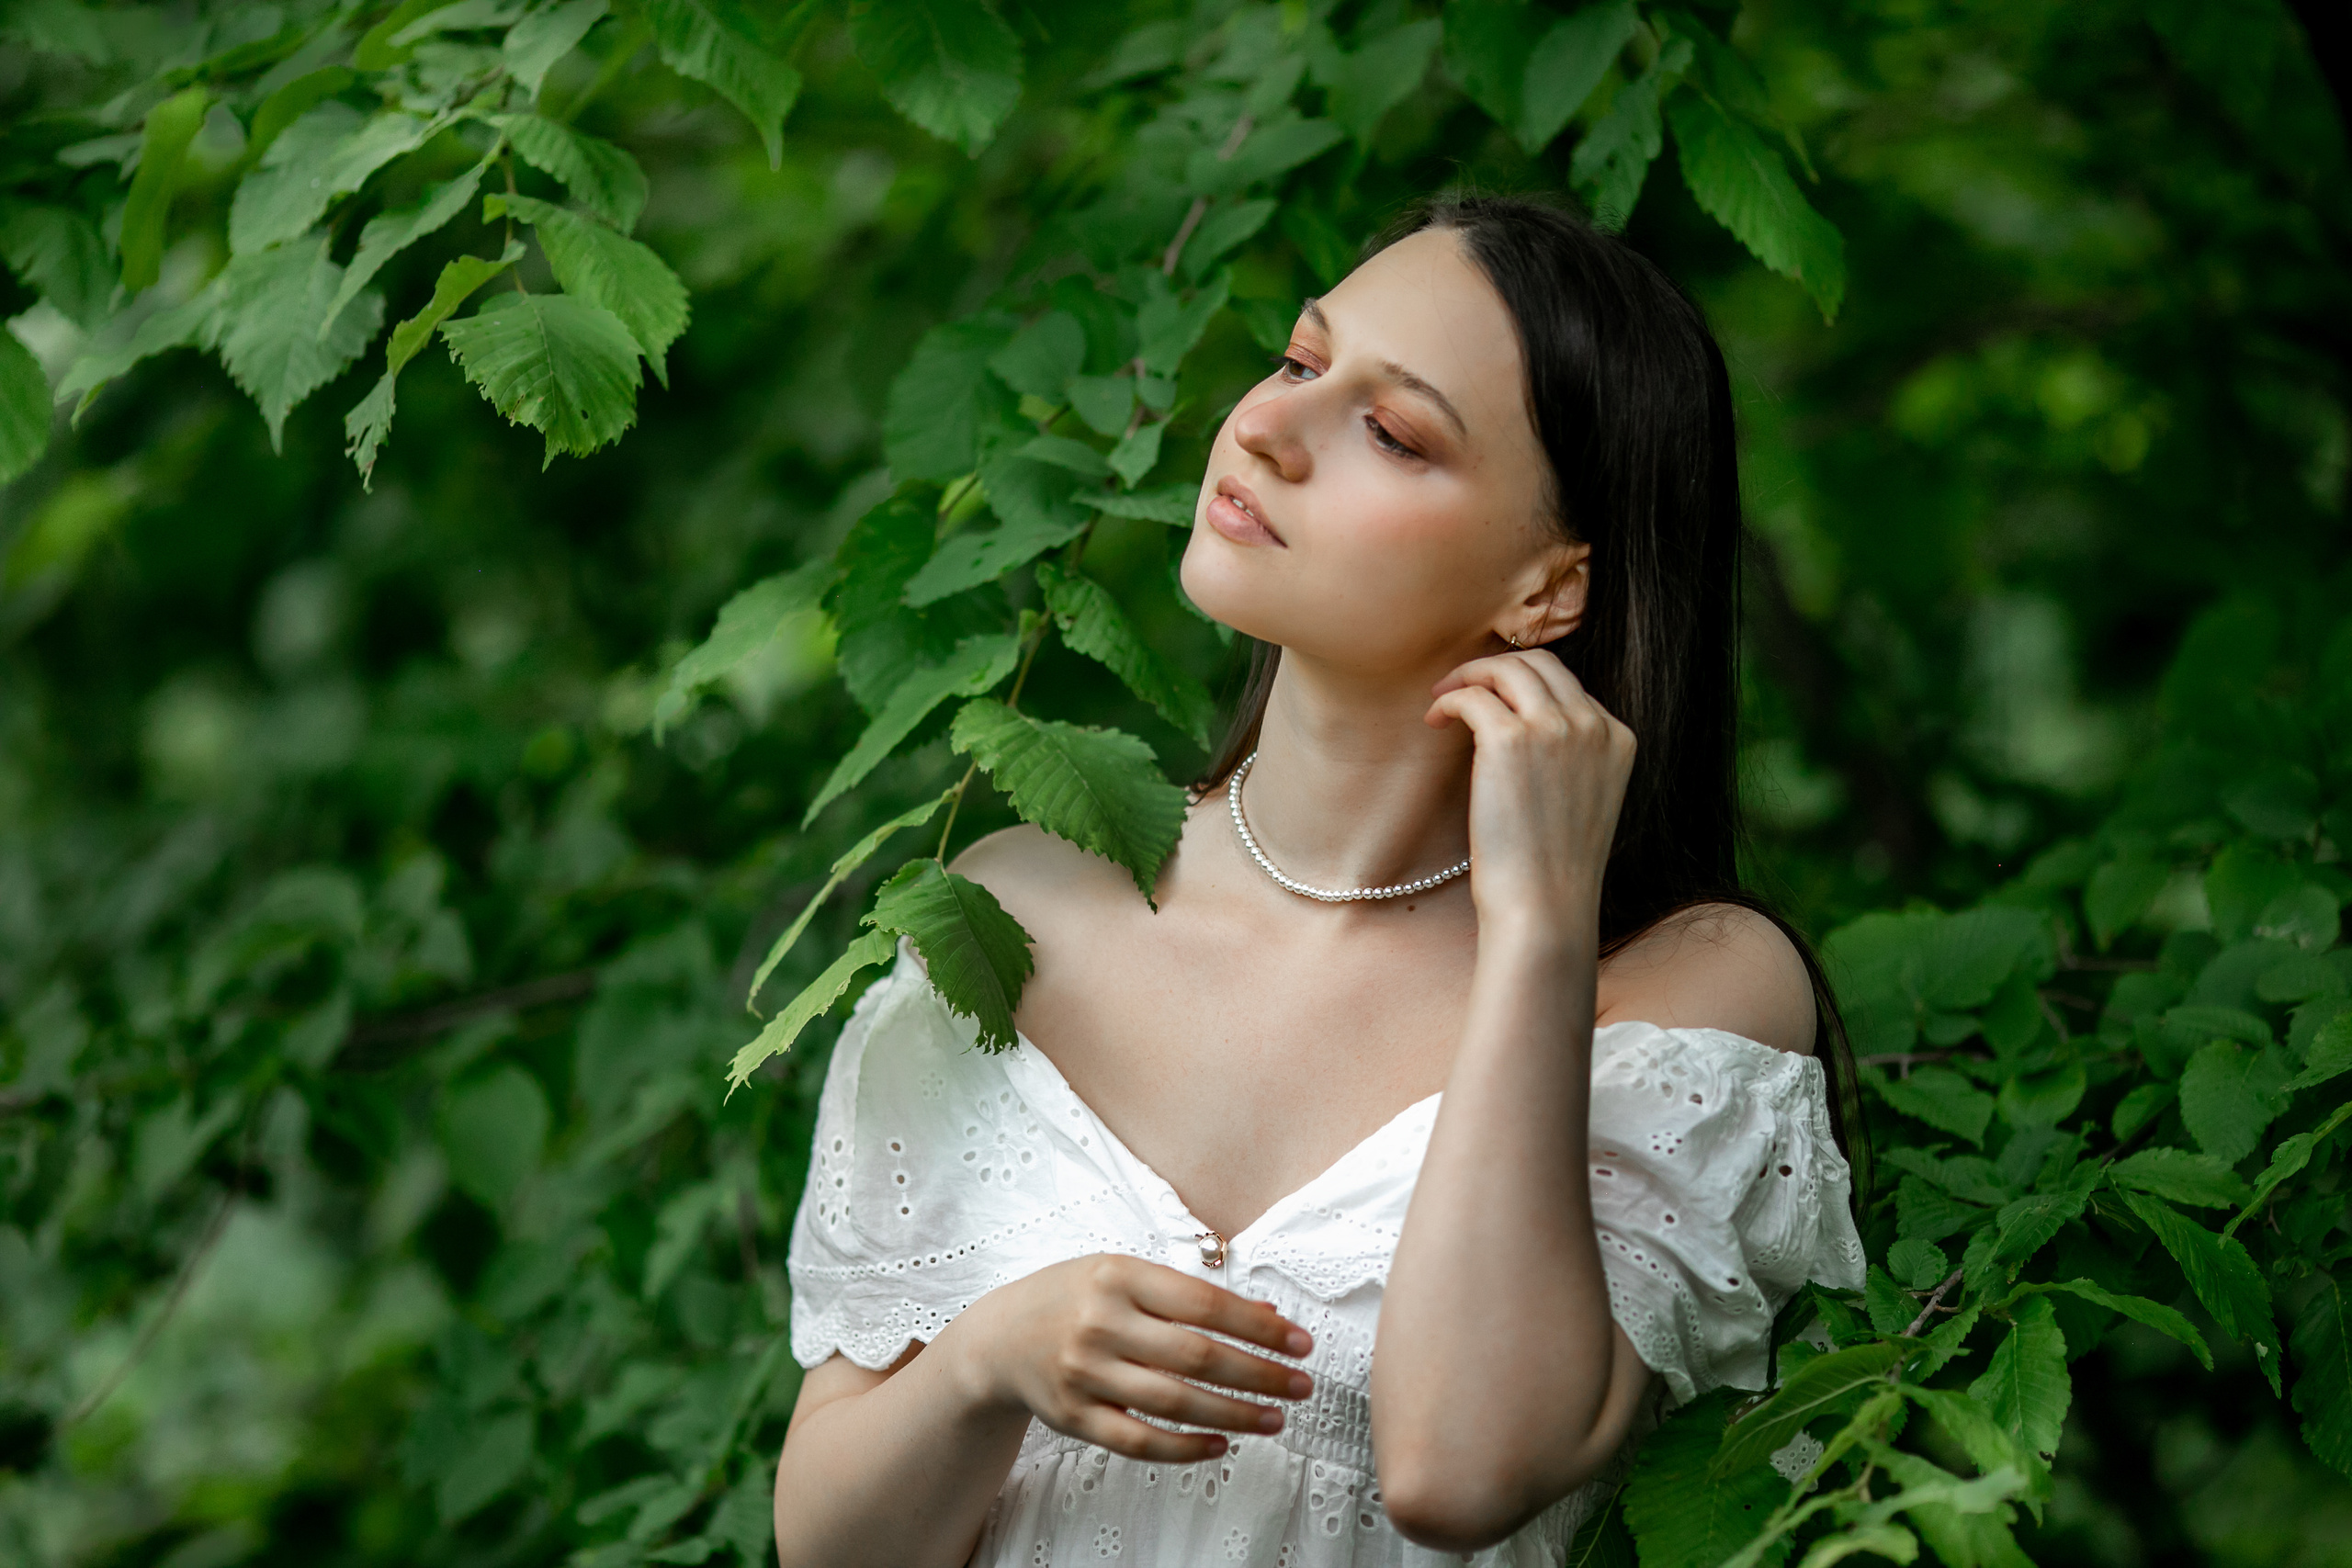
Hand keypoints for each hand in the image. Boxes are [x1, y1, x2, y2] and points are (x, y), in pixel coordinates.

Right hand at [948, 1254, 1315, 1462]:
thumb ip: (1188, 1293)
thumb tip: (1265, 1313)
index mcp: (1118, 1277)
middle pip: (1196, 1356)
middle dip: (1259, 1374)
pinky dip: (1185, 1448)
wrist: (998, 1338)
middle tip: (1300, 1385)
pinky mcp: (1074, 1417)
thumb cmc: (1073, 1299)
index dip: (1259, 1327)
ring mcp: (1085, 1373)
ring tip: (1274, 1419)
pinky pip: (1139, 1440)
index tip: (1299, 1342)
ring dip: (1234, 1414)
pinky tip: (1220, 1444)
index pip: (1204, 1303)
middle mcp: (1100, 1323)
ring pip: (1173, 1403)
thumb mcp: (1123, 1274)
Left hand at [1424, 649, 1635, 929]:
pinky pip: (1473, 696)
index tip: (1493, 700)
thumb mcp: (1583, 801)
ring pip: (1506, 668)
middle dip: (1496, 667)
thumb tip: (1521, 727)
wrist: (1544, 906)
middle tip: (1461, 687)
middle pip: (1539, 664)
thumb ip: (1570, 757)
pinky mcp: (1509, 739)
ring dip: (1469, 675)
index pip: (1568, 685)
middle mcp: (1592, 724)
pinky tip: (1434, 721)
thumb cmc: (1553, 868)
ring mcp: (1554, 728)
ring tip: (1443, 697)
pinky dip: (1449, 699)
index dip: (1524, 685)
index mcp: (1618, 737)